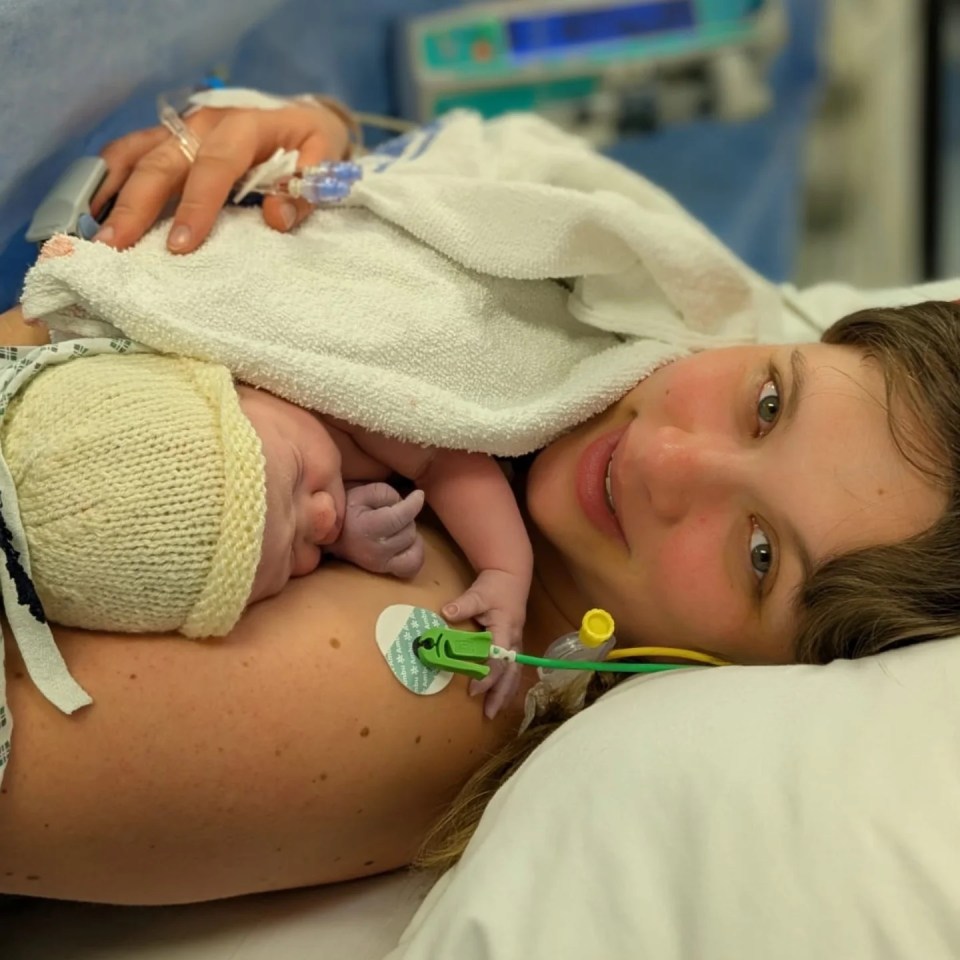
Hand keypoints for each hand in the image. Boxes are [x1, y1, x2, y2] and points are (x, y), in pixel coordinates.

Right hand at [91, 100, 351, 253]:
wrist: (304, 121)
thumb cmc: (313, 146)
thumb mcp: (324, 164)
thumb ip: (304, 192)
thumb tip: (276, 216)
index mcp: (244, 126)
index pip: (215, 166)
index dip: (196, 206)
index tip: (179, 245)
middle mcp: (204, 123)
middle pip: (163, 162)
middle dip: (137, 205)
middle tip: (116, 245)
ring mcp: (182, 129)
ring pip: (137, 154)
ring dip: (113, 192)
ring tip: (97, 233)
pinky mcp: (170, 139)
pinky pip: (131, 153)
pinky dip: (110, 180)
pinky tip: (97, 211)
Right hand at [329, 484, 424, 578]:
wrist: (329, 534)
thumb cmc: (347, 509)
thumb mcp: (363, 492)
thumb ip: (386, 494)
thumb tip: (404, 504)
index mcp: (366, 528)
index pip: (400, 517)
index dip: (414, 503)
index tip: (418, 494)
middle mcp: (374, 551)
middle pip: (409, 530)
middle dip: (406, 517)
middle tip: (392, 512)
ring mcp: (380, 564)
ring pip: (413, 545)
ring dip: (410, 532)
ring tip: (396, 526)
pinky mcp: (384, 570)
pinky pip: (412, 566)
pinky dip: (415, 552)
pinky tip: (406, 542)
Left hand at [442, 569, 528, 719]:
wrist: (511, 577)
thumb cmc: (494, 587)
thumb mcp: (478, 593)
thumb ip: (463, 605)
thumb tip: (445, 613)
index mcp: (505, 630)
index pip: (498, 659)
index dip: (487, 676)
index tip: (472, 689)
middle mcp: (513, 640)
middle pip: (510, 672)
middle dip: (500, 694)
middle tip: (488, 714)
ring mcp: (516, 643)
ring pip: (514, 673)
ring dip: (505, 693)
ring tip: (493, 712)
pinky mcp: (514, 644)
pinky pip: (514, 669)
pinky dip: (507, 685)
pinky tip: (500, 697)